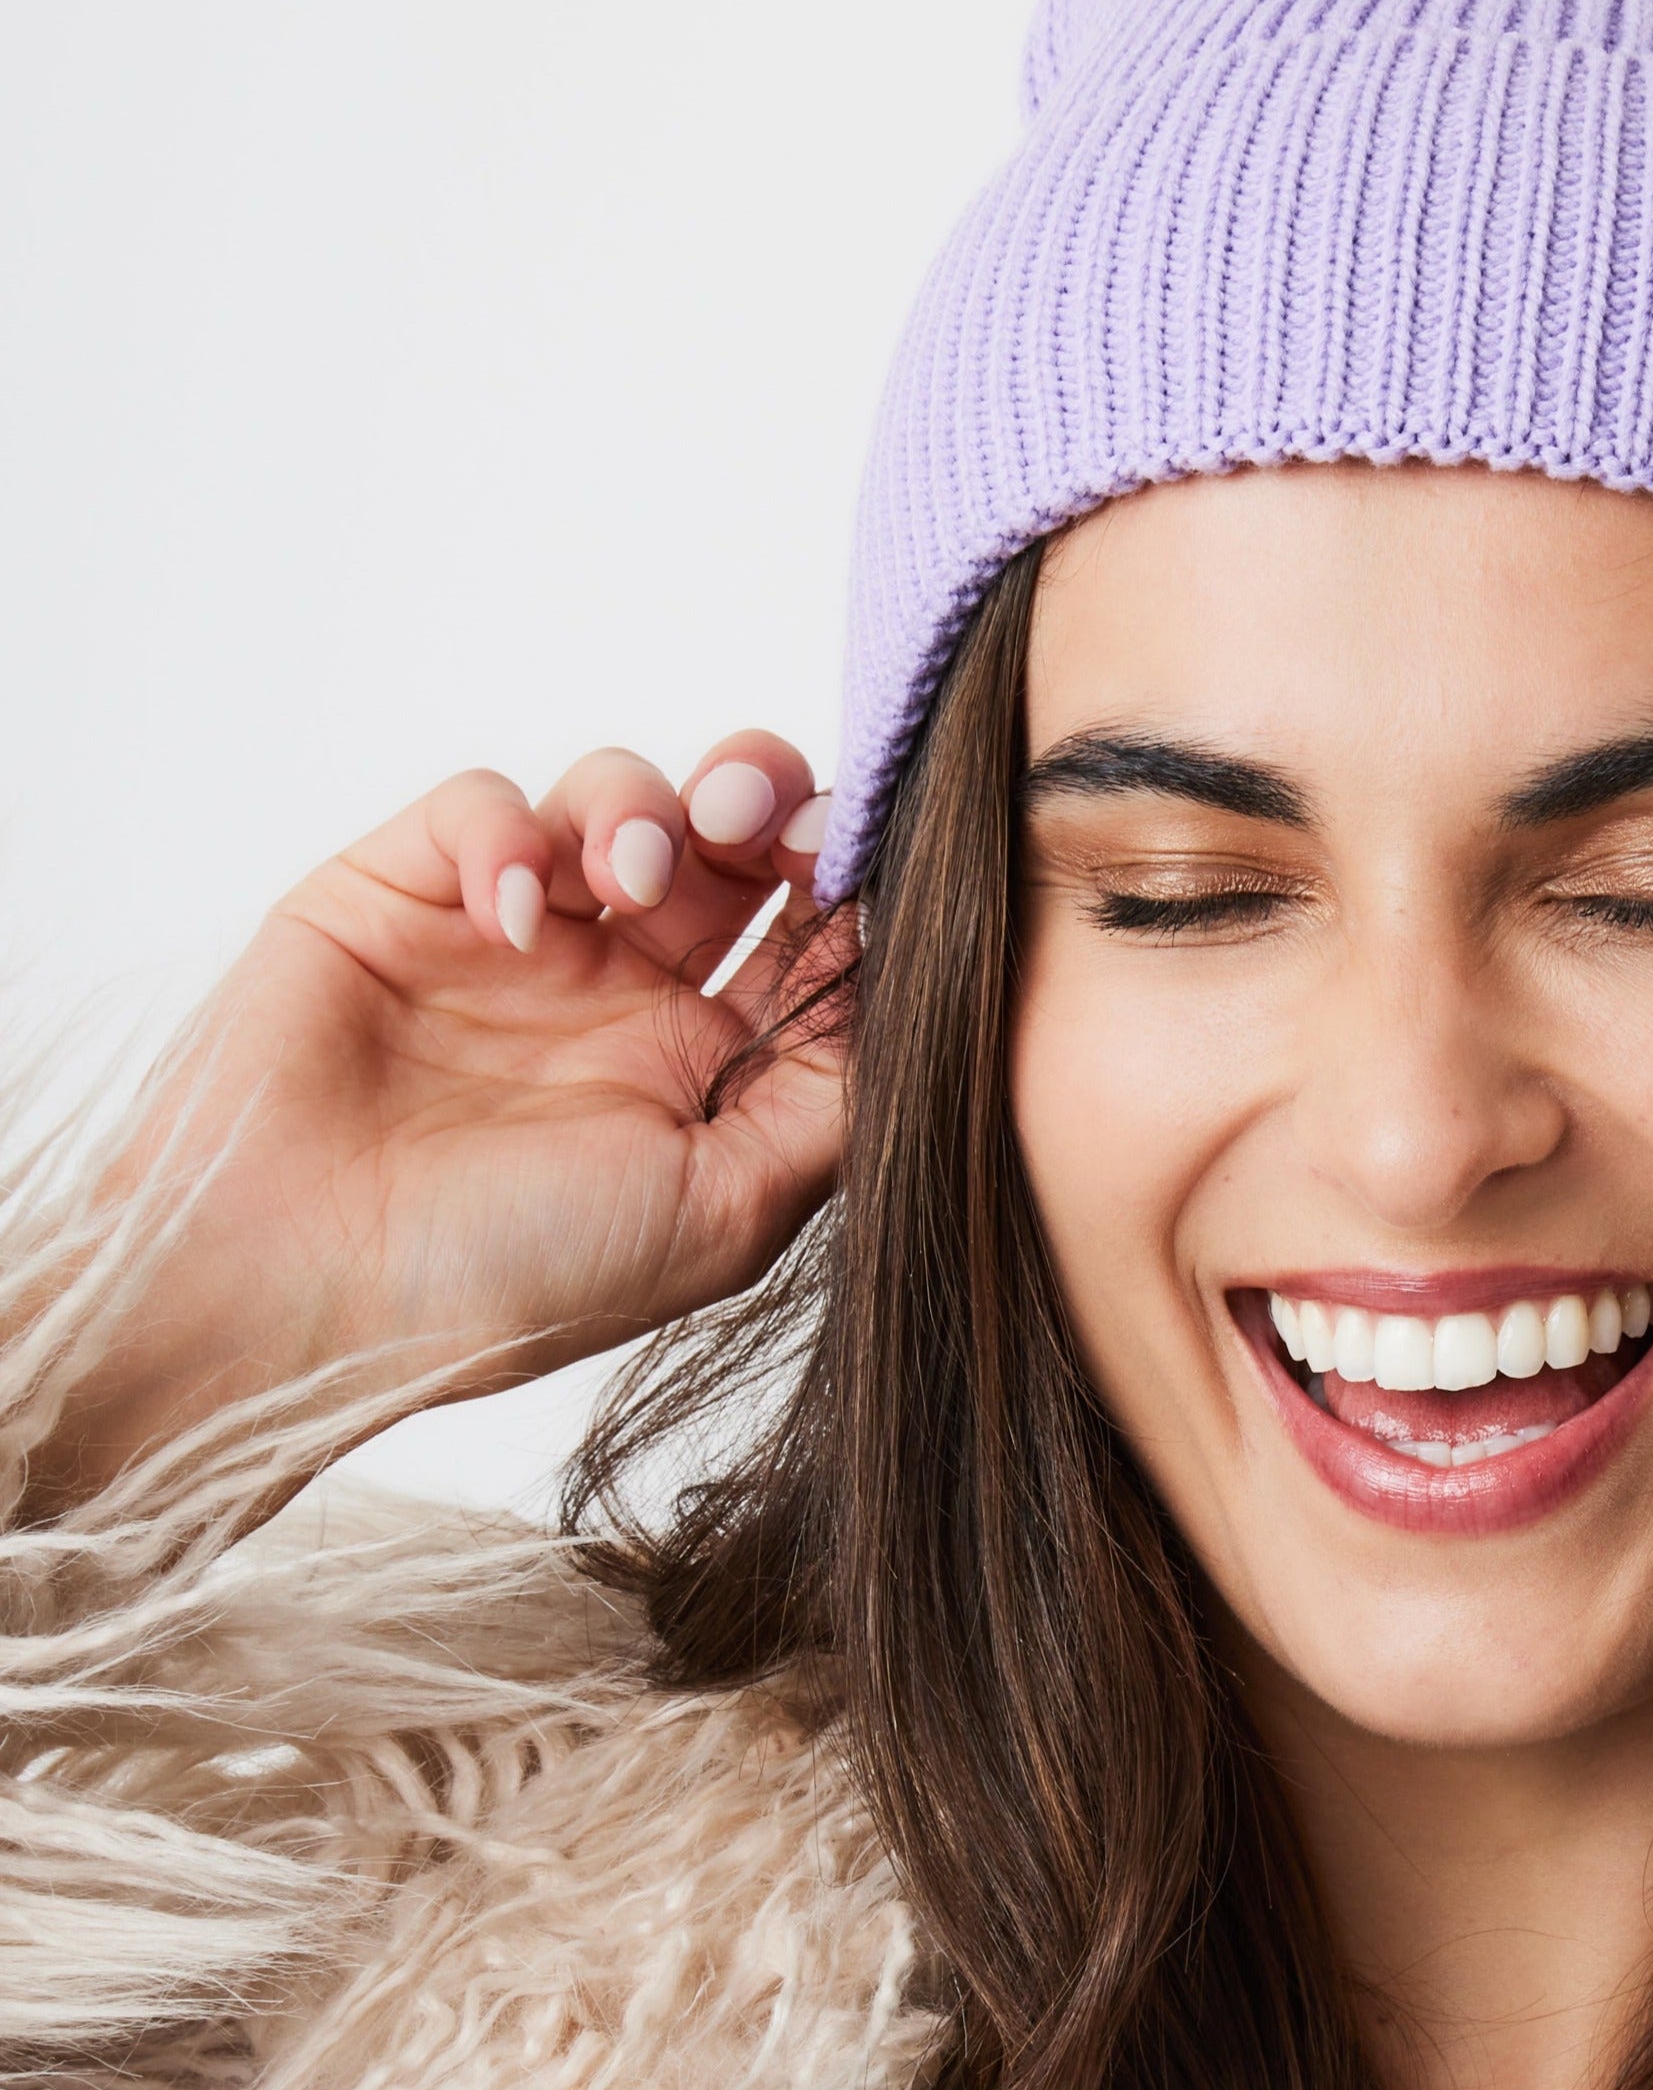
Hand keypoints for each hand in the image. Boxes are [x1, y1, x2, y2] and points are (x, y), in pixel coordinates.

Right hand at [33, 731, 850, 1509]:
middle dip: (765, 800)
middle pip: (734, 839)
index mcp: (710, 1067)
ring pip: (621, 798)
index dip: (851, 882)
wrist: (294, 1291)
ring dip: (645, 809)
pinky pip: (486, 802)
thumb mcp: (723, 1213)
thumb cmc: (507, 1280)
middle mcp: (623, 991)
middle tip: (761, 821)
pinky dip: (512, 831)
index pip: (812, 932)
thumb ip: (834, 1104)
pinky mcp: (407, 892)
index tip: (868, 868)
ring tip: (629, 877)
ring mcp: (516, 937)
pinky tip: (508, 914)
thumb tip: (921, 1005)